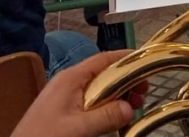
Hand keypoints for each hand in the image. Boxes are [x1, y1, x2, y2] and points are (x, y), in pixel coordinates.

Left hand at [10, 51, 135, 136]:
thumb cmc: (43, 136)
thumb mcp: (78, 128)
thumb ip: (105, 117)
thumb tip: (129, 107)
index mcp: (71, 78)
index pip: (103, 59)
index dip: (125, 59)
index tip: (145, 63)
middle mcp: (68, 82)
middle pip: (103, 74)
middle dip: (125, 82)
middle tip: (142, 94)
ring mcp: (63, 96)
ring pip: (97, 89)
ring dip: (116, 96)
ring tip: (131, 109)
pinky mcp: (61, 110)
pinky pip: (88, 102)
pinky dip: (104, 107)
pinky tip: (112, 120)